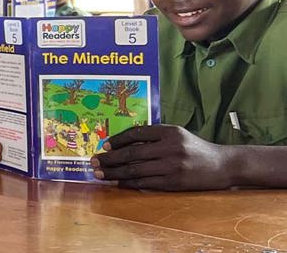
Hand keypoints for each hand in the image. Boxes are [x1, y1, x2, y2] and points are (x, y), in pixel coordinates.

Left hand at [91, 125, 231, 190]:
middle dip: (109, 158)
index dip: (117, 140)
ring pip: (135, 170)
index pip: (137, 133)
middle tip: (93, 161)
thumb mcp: (177, 135)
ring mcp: (172, 166)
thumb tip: (120, 144)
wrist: (222, 165)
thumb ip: (153, 137)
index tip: (104, 146)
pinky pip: (145, 183)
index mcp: (170, 132)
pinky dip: (128, 183)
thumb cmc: (194, 149)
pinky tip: (117, 183)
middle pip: (132, 153)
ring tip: (99, 173)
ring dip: (113, 173)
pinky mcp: (174, 182)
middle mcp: (171, 147)